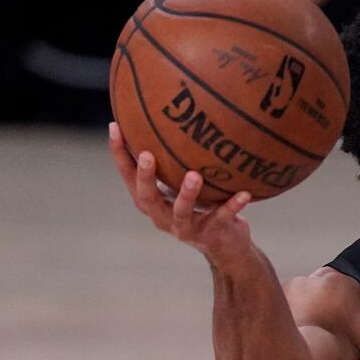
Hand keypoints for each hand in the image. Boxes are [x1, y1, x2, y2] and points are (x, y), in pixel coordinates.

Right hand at [109, 122, 253, 264]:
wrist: (226, 246)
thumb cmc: (201, 206)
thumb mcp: (182, 183)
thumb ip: (173, 160)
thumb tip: (171, 113)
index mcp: (151, 202)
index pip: (128, 177)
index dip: (119, 154)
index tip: (114, 127)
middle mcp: (162, 217)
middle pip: (147, 198)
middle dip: (145, 177)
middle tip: (147, 155)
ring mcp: (186, 229)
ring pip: (182, 212)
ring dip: (188, 194)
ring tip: (195, 175)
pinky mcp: (211, 236)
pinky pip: (222, 219)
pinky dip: (232, 206)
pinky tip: (245, 193)